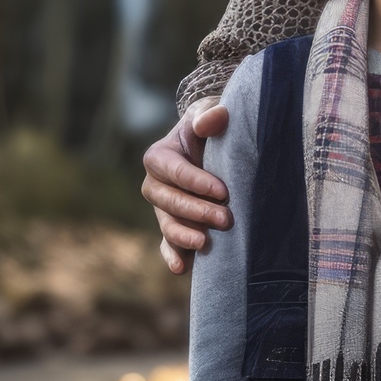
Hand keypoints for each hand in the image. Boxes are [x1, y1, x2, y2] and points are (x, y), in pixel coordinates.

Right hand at [143, 105, 232, 273]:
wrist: (210, 145)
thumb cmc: (209, 125)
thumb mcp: (208, 113)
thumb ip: (209, 115)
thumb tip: (212, 121)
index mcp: (158, 157)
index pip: (176, 172)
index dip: (197, 182)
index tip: (222, 190)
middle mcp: (154, 185)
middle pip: (170, 202)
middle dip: (197, 211)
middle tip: (226, 218)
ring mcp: (162, 209)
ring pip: (168, 225)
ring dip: (185, 236)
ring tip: (206, 243)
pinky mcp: (172, 226)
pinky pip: (167, 244)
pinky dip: (172, 256)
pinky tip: (182, 267)